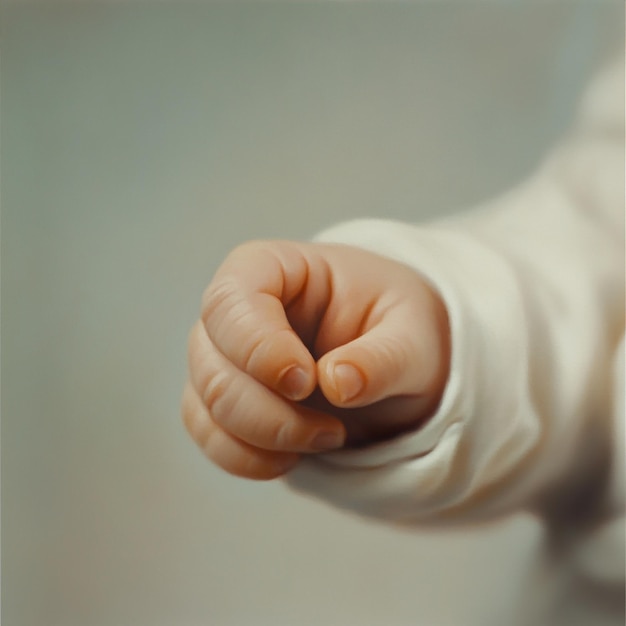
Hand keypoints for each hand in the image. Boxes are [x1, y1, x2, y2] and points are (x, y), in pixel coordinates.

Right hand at [182, 240, 449, 479]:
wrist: (388, 358)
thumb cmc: (393, 326)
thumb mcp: (413, 335)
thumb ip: (382, 359)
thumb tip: (336, 384)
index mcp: (272, 269)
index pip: (232, 298)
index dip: (258, 346)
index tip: (305, 383)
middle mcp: (235, 312)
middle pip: (213, 362)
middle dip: (270, 411)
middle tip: (332, 430)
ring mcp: (222, 357)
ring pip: (208, 404)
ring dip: (266, 437)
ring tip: (328, 437)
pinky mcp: (223, 400)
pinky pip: (209, 435)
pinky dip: (246, 459)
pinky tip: (292, 458)